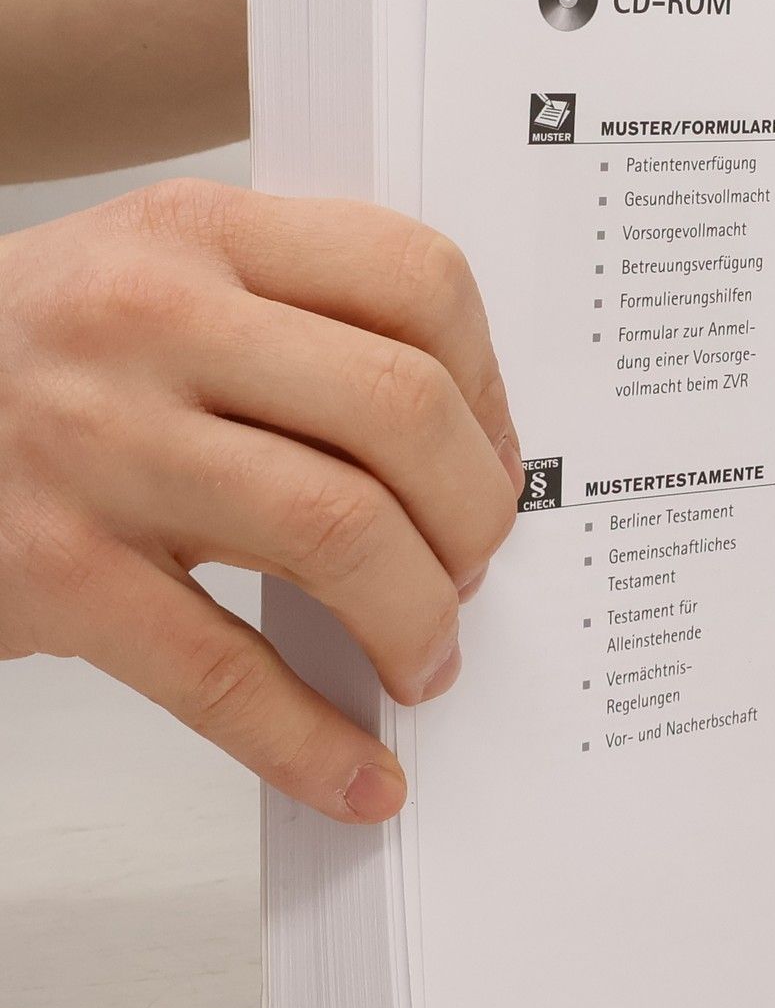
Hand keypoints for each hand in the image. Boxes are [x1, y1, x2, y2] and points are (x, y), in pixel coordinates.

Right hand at [0, 180, 520, 822]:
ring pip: (339, 531)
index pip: (415, 279)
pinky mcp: (52, 572)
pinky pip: (221, 673)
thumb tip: (463, 442)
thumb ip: (292, 318)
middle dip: (475, 511)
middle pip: (402, 409)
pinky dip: (311, 740)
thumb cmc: (26, 353)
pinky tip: (359, 775)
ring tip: (426, 654)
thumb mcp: (151, 277)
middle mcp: (153, 321)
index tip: (496, 455)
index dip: (489, 384)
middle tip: (475, 564)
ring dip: (419, 617)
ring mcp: (99, 447)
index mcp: (200, 232)